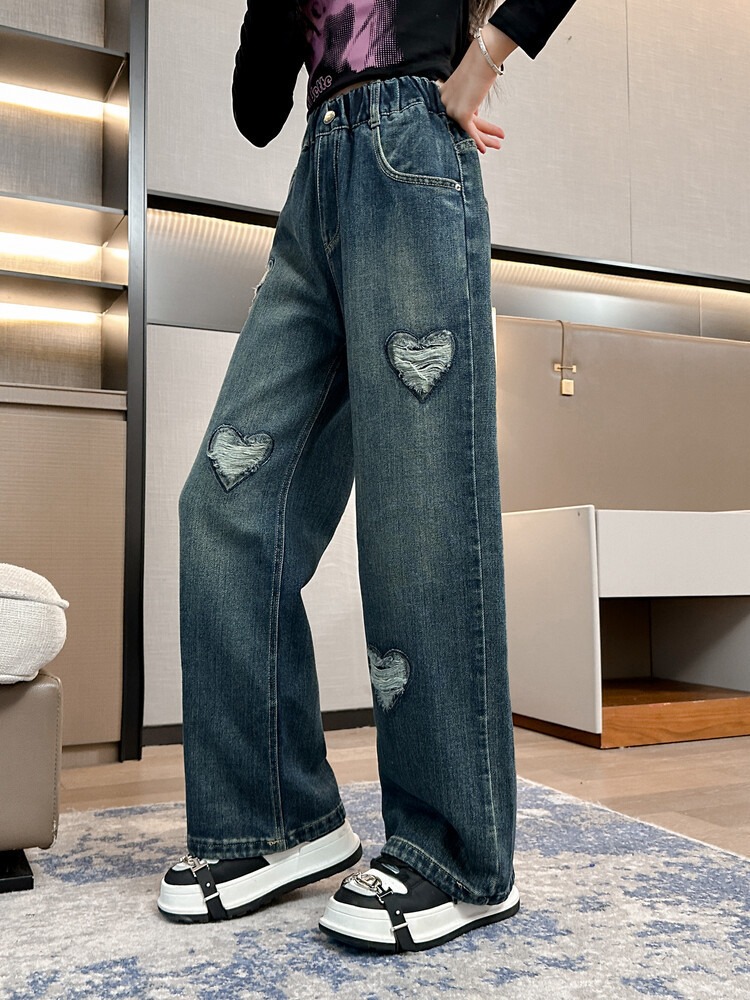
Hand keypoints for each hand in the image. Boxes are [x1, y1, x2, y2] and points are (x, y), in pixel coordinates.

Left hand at [437, 24, 516, 153]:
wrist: (485, 55)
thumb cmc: (481, 64)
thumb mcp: (473, 85)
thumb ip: (469, 101)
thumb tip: (474, 115)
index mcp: (444, 94)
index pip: (460, 114)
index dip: (475, 125)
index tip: (484, 135)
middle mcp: (444, 102)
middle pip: (465, 124)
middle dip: (483, 133)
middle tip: (494, 142)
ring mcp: (451, 108)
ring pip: (470, 129)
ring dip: (487, 138)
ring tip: (499, 145)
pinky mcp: (460, 113)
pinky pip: (470, 132)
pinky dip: (479, 141)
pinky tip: (486, 149)